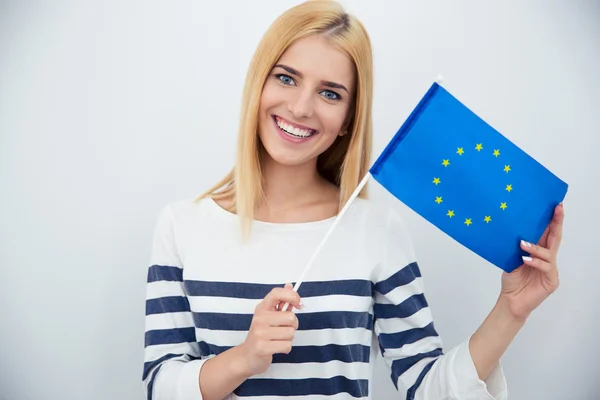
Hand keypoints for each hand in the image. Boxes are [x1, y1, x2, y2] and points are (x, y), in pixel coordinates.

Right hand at [238, 283, 301, 375]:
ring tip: (278, 340)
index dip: (291, 295)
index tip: (298, 303)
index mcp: (262, 308)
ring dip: (288, 339)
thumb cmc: (262, 334)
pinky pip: (287, 346)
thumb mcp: (269, 316)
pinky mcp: (262, 347)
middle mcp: (260, 318)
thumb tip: (290, 286)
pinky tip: (276, 348)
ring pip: (290, 333)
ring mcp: (260, 333)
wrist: (247, 356)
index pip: (276, 293)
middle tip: (283, 329)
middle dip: (292, 326)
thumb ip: (281, 302)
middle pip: (290, 318)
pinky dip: (285, 349)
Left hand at [500, 203, 564, 319]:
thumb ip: (518, 247)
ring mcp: (551, 270)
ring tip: (522, 244)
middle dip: (556, 223)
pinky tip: (525, 259)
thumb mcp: (512, 259)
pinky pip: (546, 267)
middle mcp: (547, 259)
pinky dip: (535, 262)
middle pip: (555, 238)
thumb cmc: (512, 280)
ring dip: (536, 246)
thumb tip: (514, 229)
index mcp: (539, 252)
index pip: (548, 233)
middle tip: (557, 209)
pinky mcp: (551, 281)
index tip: (554, 205)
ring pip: (549, 252)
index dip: (552, 220)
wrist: (511, 301)